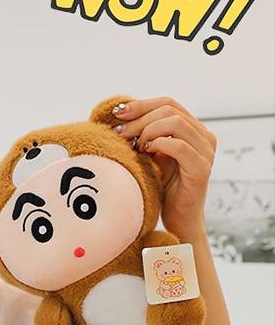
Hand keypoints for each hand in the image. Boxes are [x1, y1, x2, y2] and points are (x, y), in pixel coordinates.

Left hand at [112, 97, 214, 239]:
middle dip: (139, 119)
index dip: (141, 105)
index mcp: (194, 130)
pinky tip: (144, 153)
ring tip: (133, 146)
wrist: (177, 220)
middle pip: (169, 110)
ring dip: (147, 131)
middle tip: (119, 133)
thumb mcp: (152, 156)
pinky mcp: (202, 169)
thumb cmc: (163, 188)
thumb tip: (120, 116)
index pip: (168, 104)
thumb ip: (145, 135)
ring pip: (175, 123)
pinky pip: (179, 146)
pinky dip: (158, 145)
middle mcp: (204, 137)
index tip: (117, 113)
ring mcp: (206, 152)